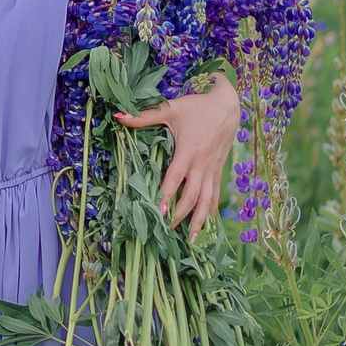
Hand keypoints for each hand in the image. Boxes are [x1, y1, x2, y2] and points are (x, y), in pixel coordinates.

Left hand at [116, 72, 240, 233]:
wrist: (228, 106)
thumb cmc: (197, 106)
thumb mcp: (171, 109)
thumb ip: (144, 116)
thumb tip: (118, 116)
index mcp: (188, 151)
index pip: (176, 178)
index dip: (167, 195)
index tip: (159, 211)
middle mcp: (201, 164)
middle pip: (192, 195)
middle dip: (179, 214)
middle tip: (166, 229)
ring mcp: (212, 169)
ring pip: (207, 200)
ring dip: (198, 220)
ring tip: (190, 239)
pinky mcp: (218, 170)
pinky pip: (215, 194)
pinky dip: (211, 210)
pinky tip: (206, 225)